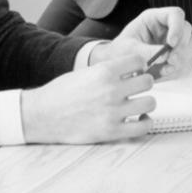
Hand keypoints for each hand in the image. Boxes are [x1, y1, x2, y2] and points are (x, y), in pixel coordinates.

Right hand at [22, 52, 156, 143]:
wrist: (41, 115)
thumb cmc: (61, 93)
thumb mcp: (85, 72)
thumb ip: (109, 71)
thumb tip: (133, 70)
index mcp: (104, 71)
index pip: (139, 61)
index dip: (139, 65)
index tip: (135, 71)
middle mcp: (111, 90)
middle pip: (148, 81)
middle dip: (143, 83)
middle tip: (135, 89)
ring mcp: (113, 112)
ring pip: (150, 103)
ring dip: (145, 103)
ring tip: (136, 105)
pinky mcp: (112, 131)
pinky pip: (143, 127)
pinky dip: (144, 123)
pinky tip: (137, 119)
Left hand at [93, 6, 191, 79]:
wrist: (119, 65)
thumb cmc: (121, 51)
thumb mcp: (128, 49)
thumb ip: (146, 51)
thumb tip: (165, 55)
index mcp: (155, 18)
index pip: (175, 14)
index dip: (178, 27)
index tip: (171, 44)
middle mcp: (167, 28)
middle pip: (187, 30)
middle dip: (181, 47)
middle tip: (171, 61)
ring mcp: (174, 42)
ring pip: (190, 46)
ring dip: (181, 59)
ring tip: (165, 69)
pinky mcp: (176, 56)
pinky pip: (187, 61)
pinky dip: (179, 69)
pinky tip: (165, 73)